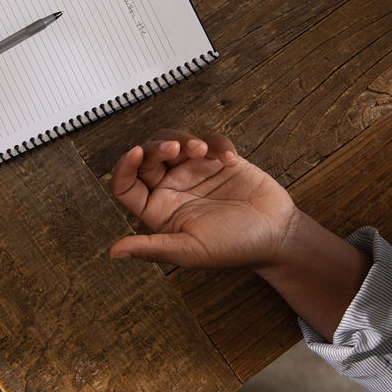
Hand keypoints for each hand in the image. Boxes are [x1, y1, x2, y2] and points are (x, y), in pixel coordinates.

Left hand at [109, 129, 299, 269]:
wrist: (276, 236)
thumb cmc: (233, 248)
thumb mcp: (189, 251)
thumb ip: (151, 248)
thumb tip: (114, 253)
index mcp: (158, 210)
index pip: (126, 185)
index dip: (125, 167)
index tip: (135, 154)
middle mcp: (172, 188)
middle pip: (148, 155)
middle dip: (158, 146)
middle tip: (177, 148)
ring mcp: (195, 171)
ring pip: (173, 140)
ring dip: (184, 139)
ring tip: (202, 150)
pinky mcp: (218, 159)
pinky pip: (208, 139)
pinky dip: (217, 143)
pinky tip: (229, 159)